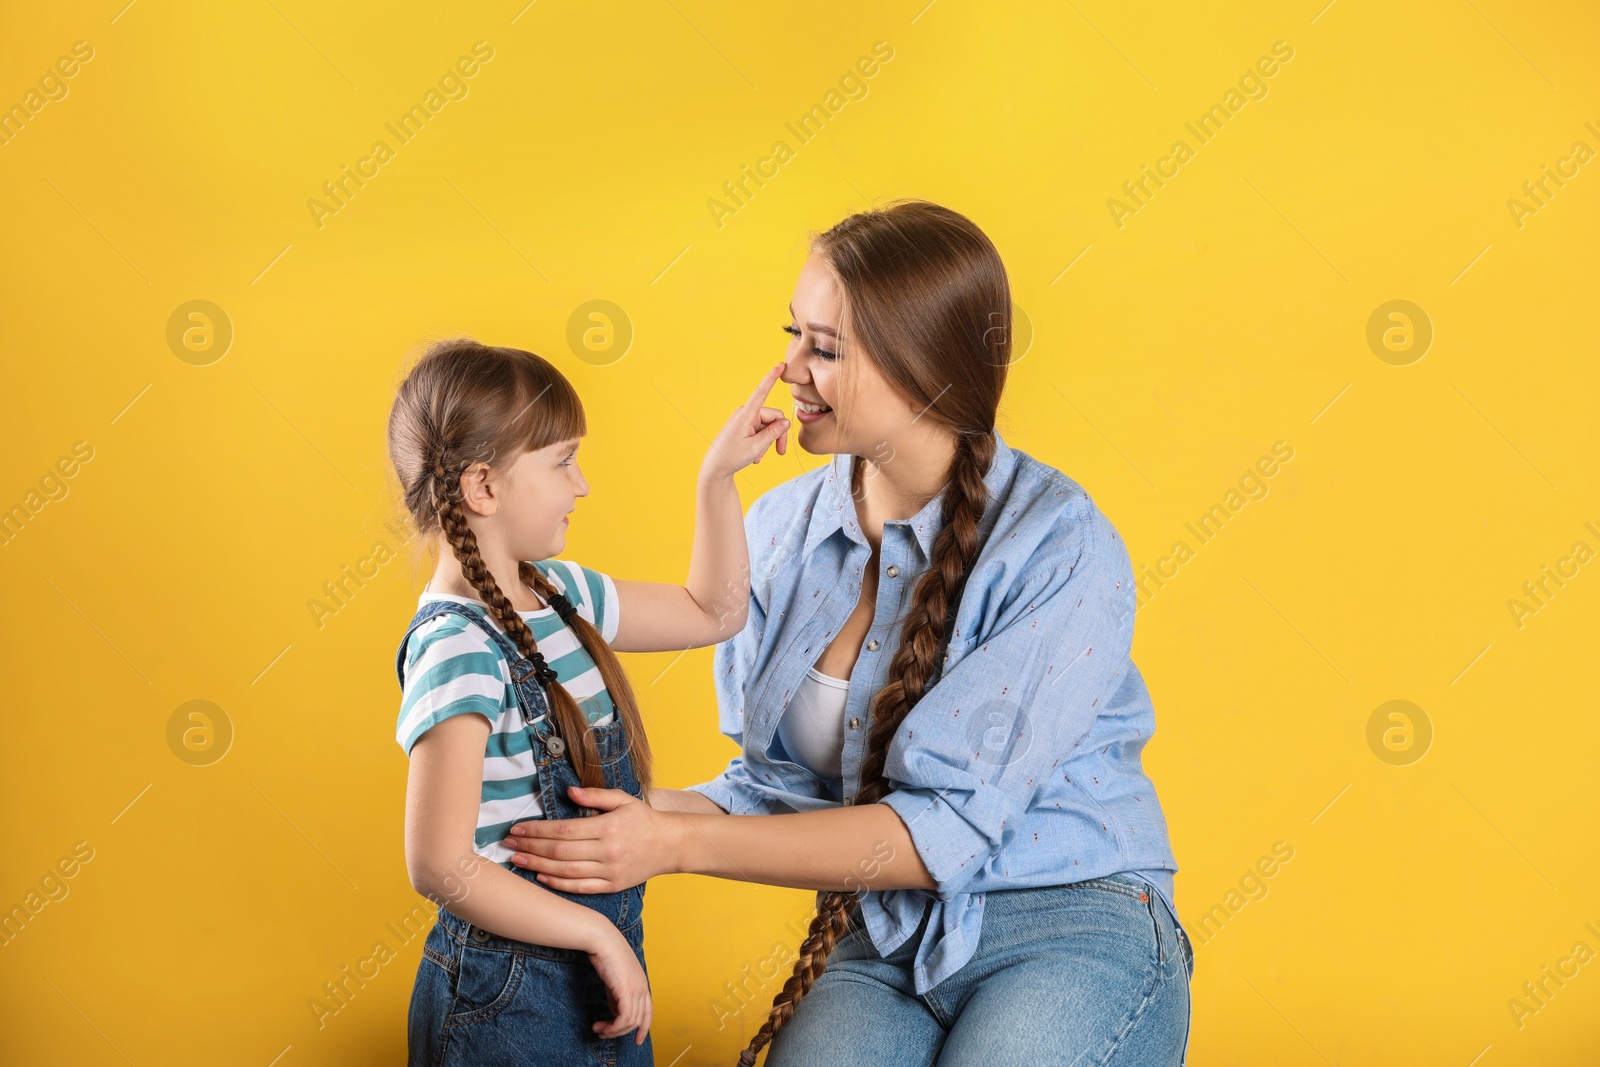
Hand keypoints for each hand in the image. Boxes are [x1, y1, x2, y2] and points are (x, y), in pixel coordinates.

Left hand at [504, 786, 678, 892]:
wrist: (670, 845)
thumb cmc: (643, 819)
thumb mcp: (623, 800)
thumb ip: (595, 795)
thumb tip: (569, 792)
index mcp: (607, 827)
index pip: (563, 830)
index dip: (536, 830)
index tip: (517, 829)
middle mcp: (607, 851)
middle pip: (559, 851)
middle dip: (530, 848)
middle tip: (507, 844)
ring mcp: (609, 871)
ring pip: (565, 871)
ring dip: (537, 866)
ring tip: (516, 860)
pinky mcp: (611, 886)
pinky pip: (579, 888)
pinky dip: (557, 884)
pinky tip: (540, 877)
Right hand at [587, 927, 652, 1043]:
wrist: (603, 941)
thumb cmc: (606, 956)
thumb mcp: (615, 980)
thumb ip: (618, 996)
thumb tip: (616, 1013)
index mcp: (642, 984)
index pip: (648, 1012)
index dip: (644, 1028)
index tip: (637, 1040)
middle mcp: (643, 988)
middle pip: (639, 1020)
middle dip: (621, 1032)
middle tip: (604, 1034)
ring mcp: (637, 989)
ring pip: (630, 1022)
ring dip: (613, 1030)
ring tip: (599, 1029)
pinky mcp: (627, 991)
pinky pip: (624, 1018)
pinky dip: (613, 1027)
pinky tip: (601, 1026)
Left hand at [701, 363, 788, 480]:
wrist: (716, 468)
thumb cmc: (731, 457)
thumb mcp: (756, 447)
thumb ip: (773, 433)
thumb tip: (786, 422)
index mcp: (746, 415)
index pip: (761, 392)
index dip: (772, 378)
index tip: (780, 365)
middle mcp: (746, 413)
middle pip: (775, 417)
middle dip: (778, 435)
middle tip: (779, 452)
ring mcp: (746, 419)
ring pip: (770, 426)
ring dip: (768, 442)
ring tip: (759, 456)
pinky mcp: (746, 426)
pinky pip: (762, 430)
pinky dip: (762, 443)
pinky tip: (755, 455)